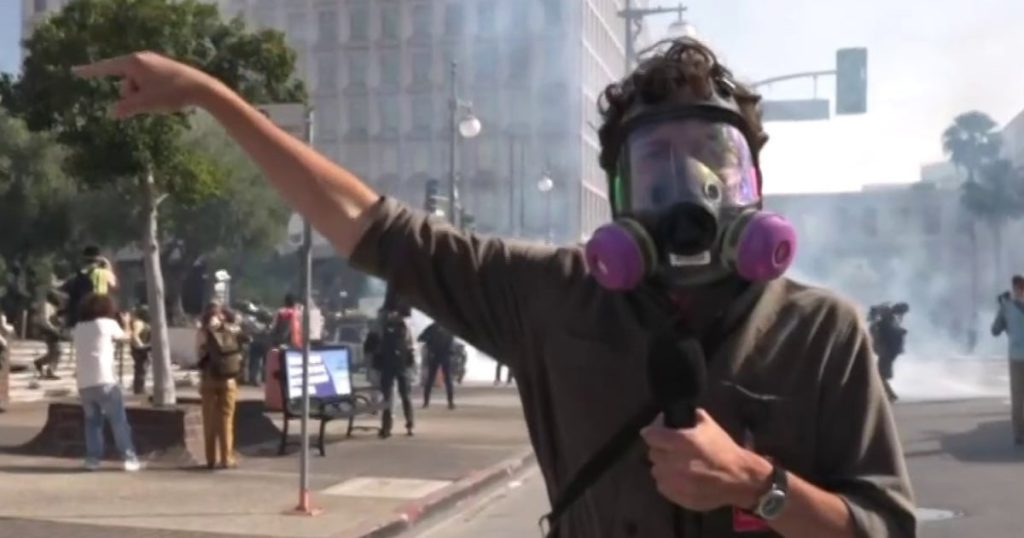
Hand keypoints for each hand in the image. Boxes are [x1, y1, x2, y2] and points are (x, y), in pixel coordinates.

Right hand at [72, 52, 219, 117]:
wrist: (202, 88)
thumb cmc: (171, 94)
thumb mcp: (145, 103)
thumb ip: (125, 108)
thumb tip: (113, 113)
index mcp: (133, 62)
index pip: (105, 68)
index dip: (89, 72)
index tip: (74, 72)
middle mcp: (141, 59)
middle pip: (125, 83)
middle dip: (133, 96)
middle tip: (153, 100)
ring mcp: (153, 63)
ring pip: (138, 86)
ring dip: (144, 97)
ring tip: (164, 99)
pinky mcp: (163, 69)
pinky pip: (149, 85)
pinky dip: (153, 95)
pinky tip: (167, 97)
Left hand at [641, 409, 771, 511]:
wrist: (738, 479)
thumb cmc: (724, 450)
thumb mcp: (710, 427)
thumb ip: (694, 416)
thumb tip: (684, 410)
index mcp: (679, 441)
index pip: (650, 435)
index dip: (653, 432)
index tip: (656, 432)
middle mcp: (672, 461)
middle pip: (652, 453)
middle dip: (660, 449)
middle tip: (671, 449)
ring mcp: (673, 480)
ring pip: (656, 471)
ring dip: (663, 466)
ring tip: (676, 465)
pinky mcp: (676, 495)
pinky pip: (662, 486)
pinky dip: (668, 482)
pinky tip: (680, 478)